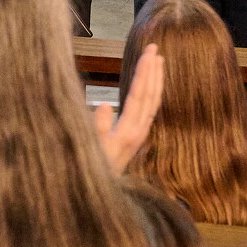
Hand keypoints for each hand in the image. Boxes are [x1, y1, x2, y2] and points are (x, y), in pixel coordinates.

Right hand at [94, 42, 162, 174]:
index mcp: (127, 132)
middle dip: (153, 70)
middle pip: (149, 96)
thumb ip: (97, 129)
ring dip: (155, 80)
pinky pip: (148, 110)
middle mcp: (137, 133)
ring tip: (157, 60)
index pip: (139, 95)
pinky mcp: (135, 138)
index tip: (149, 53)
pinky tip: (150, 85)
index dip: (144, 72)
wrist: (98, 199)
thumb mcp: (88, 150)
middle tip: (155, 47)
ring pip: (151, 102)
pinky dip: (150, 93)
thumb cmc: (89, 172)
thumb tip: (104, 104)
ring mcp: (138, 136)